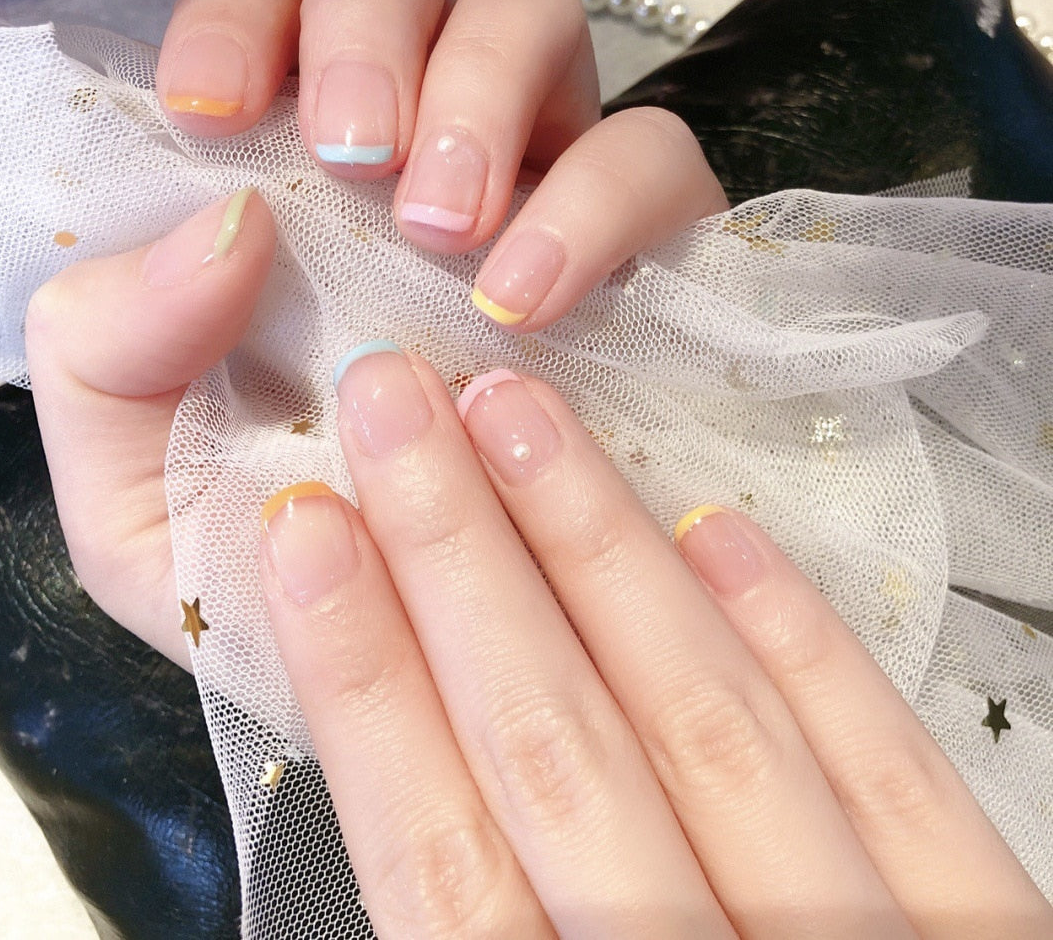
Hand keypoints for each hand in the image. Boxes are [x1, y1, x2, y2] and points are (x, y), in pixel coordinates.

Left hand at [26, 0, 723, 664]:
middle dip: (372, 37)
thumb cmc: (277, 569)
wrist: (421, 667)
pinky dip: (592, 202)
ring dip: (484, 91)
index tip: (216, 121)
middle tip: (358, 164)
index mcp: (289, 182)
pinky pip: (650, 153)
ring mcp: (535, 177)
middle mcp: (414, 150)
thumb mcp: (140, 490)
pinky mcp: (642, 242)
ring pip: (532, 13)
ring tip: (444, 232)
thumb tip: (226, 219)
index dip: (241, 29)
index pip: (265, 17)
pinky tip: (527, 303)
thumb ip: (110, 354)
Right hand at [258, 342, 1052, 936]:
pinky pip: (892, 776)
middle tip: (398, 404)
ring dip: (600, 553)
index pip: (433, 844)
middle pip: (557, 745)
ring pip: (706, 722)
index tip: (306, 527)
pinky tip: (724, 536)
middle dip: (459, 555)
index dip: (360, 670)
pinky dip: (802, 647)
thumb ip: (462, 924)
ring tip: (521, 420)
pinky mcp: (984, 937)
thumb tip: (392, 768)